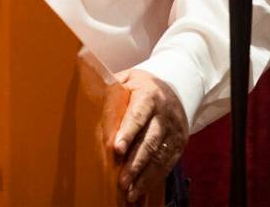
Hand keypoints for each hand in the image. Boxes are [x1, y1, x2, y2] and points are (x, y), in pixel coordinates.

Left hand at [113, 68, 188, 203]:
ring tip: (130, 191)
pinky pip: (167, 163)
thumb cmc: (141, 85)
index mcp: (149, 95)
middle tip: (122, 180)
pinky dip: (154, 178)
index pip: (138, 116)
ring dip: (144, 176)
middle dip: (135, 162)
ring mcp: (174, 130)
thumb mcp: (127, 79)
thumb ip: (112, 89)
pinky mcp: (179, 143)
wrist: (175, 87)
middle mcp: (164, 115)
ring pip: (160, 156)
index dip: (128, 132)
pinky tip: (142, 189)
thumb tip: (90, 100)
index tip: (117, 149)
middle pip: (150, 141)